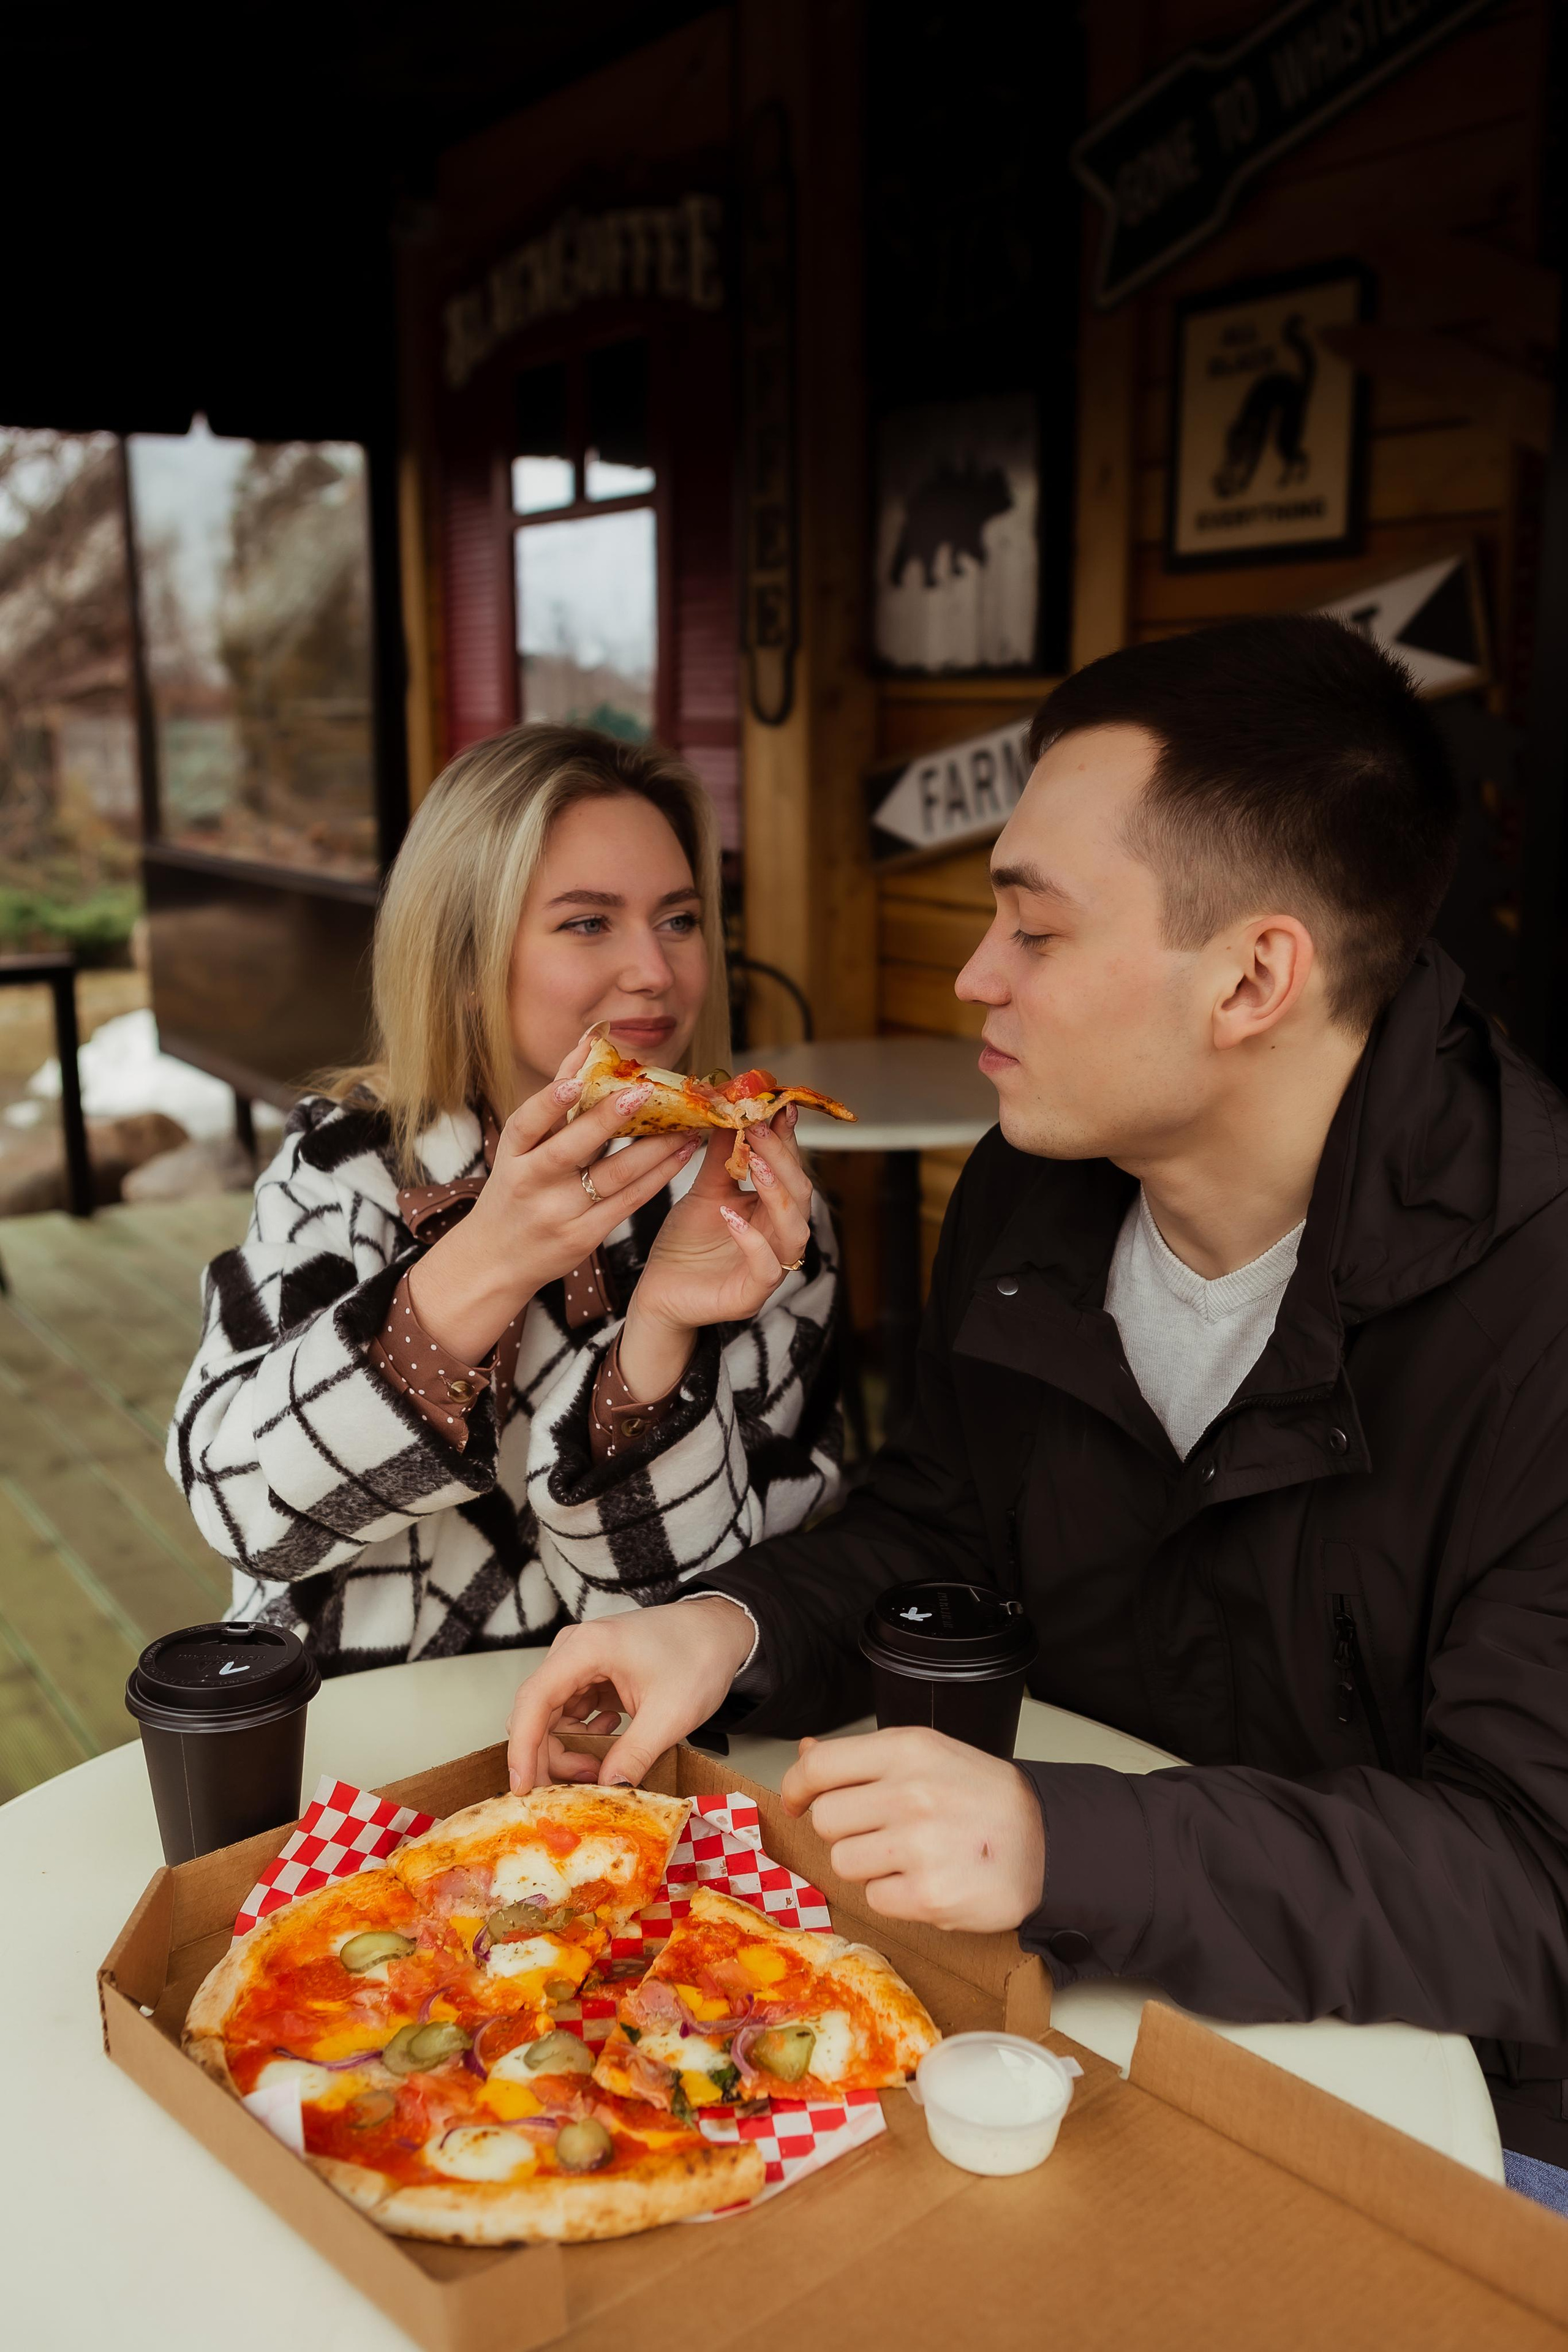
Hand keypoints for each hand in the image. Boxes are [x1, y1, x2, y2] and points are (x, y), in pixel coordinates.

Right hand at [407, 1041, 696, 1363]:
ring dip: (652, 1149)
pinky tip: (680, 1154)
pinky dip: (657, 1177)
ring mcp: (557, 1213)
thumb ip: (557, 1100)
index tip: (573, 1081)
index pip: (525, 1124)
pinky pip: (627, 1203)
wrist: (494, 1261)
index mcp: (512, 1156)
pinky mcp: (583, 1237)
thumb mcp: (521, 1149)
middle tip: (642, 1092)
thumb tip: (589, 1042)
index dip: (548, 1102)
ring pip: (610, 1177)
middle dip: (605, 1120)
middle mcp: (530, 1183)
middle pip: (569, 1150)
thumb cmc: (516, 1190)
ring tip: (684, 1125)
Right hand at [505, 1596, 756, 1787]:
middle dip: (552, 1756)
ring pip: (552, 1716)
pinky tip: (611, 1738)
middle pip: (538, 1712)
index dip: (523, 1749)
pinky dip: (582, 1736)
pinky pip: (570, 1712)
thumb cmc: (699, 1657)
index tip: (522, 1789)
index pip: (534, 1701)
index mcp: (587, 1648)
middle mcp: (574, 1649)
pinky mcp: (591, 1673)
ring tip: (603, 1765)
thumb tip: (607, 1790)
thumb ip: (634, 1754)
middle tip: (585, 1786)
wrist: (720, 1631)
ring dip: (569, 1749)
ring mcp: (581, 1660)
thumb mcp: (671, 1714)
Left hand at [617, 1108, 812, 1399]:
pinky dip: (754, 1242)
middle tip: (759, 1129)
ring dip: (779, 1195)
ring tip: (756, 1166)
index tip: (777, 1106)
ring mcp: (770, 1269)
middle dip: (784, 1160)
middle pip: (801, 1195)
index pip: (789, 1170)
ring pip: (795, 1232)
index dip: (787, 1140)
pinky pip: (768, 1270)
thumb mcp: (703, 1191)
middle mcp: (779, 1238)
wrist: (658, 1291)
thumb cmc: (685, 1243)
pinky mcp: (750, 1296)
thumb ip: (719, 1157)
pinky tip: (732, 1217)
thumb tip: (727, 1109)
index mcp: (771, 1211)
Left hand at [781, 1728, 1045, 1933]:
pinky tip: (925, 1879)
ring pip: (844, 1862)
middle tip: (878, 1831)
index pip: (819, 1766)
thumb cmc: (982, 1796)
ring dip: (867, 1866)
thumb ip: (864, 1757)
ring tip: (906, 1856)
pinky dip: (894, 1896)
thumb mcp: (928, 1755)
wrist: (1046, 1841)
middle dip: (843, 1830)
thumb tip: (805, 1752)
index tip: (797, 1799)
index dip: (796, 1786)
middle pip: (825, 1819)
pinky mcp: (929, 1895)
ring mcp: (919, 1846)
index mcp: (907, 1750)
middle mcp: (910, 1793)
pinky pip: (874, 1899)